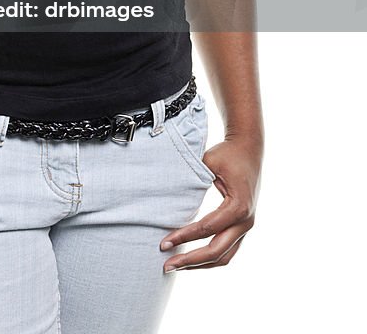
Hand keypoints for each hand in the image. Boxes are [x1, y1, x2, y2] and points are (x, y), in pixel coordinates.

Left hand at [159, 133, 261, 272]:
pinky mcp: (242, 227)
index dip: (184, 236)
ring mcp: (246, 226)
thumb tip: (170, 202)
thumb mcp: (208, 162)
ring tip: (176, 265)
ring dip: (200, 264)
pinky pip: (227, 250)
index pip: (207, 228)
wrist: (249, 148)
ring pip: (224, 257)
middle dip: (190, 260)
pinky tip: (191, 258)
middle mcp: (246, 221)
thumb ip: (193, 182)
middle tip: (166, 265)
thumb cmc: (227, 153)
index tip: (164, 243)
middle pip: (217, 251)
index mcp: (238, 206)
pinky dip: (209, 257)